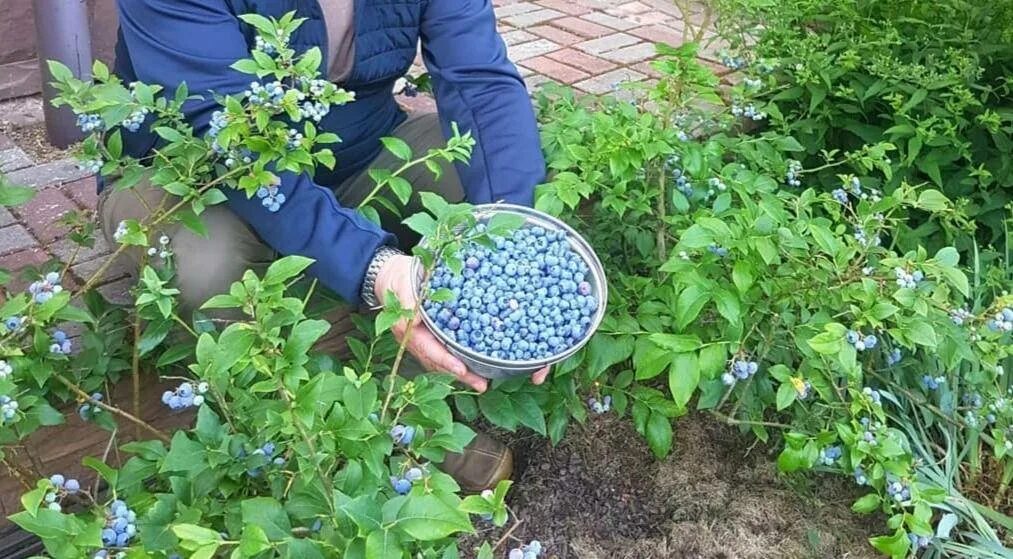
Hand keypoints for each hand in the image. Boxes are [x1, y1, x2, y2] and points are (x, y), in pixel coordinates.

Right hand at [374, 254, 549, 391]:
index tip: (461, 370)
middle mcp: (417, 340)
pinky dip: (461, 359)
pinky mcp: (433, 334)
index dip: (446, 361)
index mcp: (408, 331)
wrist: (391, 276)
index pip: (429, 350)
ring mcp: (425, 340)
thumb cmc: (397, 279)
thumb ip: (406, 299)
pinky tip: (477, 364)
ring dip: (463, 373)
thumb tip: (413, 321)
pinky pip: (447, 350)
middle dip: (460, 375)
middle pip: (439, 362)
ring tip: (482, 382)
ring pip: (444, 361)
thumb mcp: (400, 283)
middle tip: (481, 385)